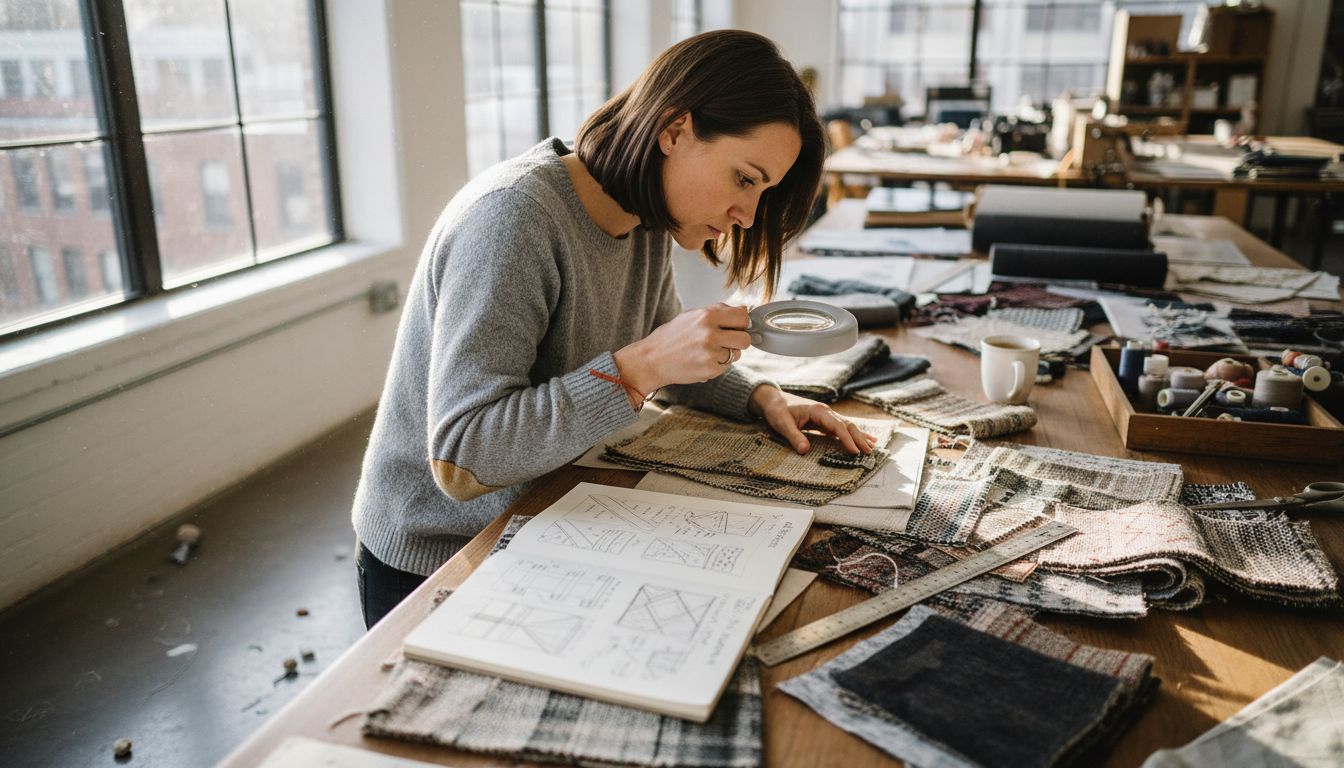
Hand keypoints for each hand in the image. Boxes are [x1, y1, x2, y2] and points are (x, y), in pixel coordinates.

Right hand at [613, 303, 752, 395]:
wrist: (652, 359)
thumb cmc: (672, 336)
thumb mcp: (692, 315)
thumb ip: (718, 311)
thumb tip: (745, 309)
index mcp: (707, 316)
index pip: (742, 317)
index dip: (742, 323)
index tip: (737, 327)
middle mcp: (710, 334)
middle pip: (745, 339)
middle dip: (739, 341)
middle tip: (728, 341)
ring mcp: (710, 354)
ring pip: (736, 354)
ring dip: (728, 353)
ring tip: (709, 351)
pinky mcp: (709, 370)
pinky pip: (725, 367)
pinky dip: (718, 364)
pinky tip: (702, 360)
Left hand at [749, 385, 878, 454]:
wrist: (774, 400)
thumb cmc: (778, 411)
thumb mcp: (782, 423)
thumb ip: (794, 436)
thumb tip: (804, 450)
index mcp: (819, 411)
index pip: (837, 426)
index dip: (847, 439)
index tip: (855, 451)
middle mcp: (826, 412)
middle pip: (847, 425)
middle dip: (859, 438)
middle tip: (869, 452)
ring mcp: (827, 416)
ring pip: (847, 426)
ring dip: (860, 437)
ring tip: (873, 447)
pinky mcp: (825, 421)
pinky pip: (842, 428)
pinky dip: (853, 435)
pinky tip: (864, 439)